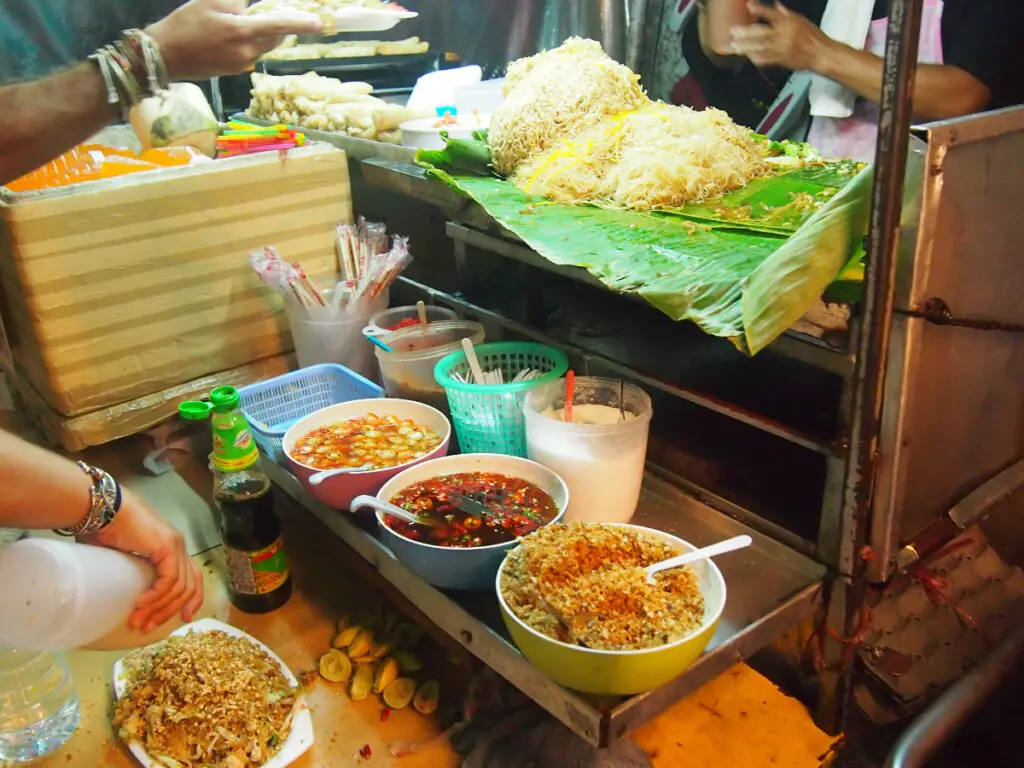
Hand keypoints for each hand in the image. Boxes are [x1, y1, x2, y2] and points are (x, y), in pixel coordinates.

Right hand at [81, 489, 202, 632]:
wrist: (102, 508)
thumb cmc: (105, 528)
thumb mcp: (123, 557)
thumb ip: (133, 572)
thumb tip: (125, 595)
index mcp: (171, 548)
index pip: (192, 577)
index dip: (191, 599)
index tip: (183, 619)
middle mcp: (178, 547)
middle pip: (188, 586)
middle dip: (168, 611)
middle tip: (148, 628)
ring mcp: (175, 545)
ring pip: (178, 587)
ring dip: (159, 608)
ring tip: (139, 622)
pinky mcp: (167, 546)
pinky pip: (169, 579)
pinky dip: (156, 595)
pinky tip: (141, 604)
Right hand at [145, 0, 323, 80]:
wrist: (165, 55)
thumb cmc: (186, 24)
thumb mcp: (211, 1)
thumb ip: (239, 1)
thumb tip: (255, 5)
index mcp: (243, 31)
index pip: (279, 24)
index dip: (301, 22)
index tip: (319, 23)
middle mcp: (248, 51)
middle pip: (276, 36)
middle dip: (277, 23)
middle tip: (263, 11)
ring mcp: (244, 64)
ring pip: (265, 45)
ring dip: (263, 32)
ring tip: (239, 22)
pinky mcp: (237, 71)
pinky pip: (252, 53)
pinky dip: (249, 42)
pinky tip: (228, 36)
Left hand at [730, 1, 832, 71]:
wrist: (821, 54)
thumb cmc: (812, 36)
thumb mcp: (801, 21)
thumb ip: (786, 14)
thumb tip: (776, 5)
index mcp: (790, 22)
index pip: (772, 14)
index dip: (761, 10)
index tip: (749, 6)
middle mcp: (784, 34)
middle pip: (762, 32)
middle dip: (746, 32)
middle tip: (733, 31)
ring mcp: (782, 48)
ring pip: (761, 47)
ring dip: (746, 47)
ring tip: (734, 46)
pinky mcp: (781, 60)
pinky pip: (766, 59)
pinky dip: (755, 58)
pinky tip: (747, 56)